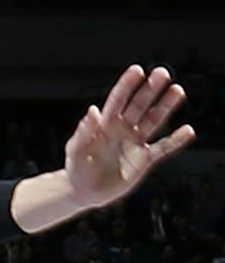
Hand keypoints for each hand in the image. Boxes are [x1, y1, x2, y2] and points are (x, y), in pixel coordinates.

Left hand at [62, 65, 194, 210]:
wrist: (83, 191)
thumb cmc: (76, 168)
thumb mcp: (75, 150)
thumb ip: (83, 132)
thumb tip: (92, 111)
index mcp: (105, 124)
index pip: (118, 100)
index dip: (127, 85)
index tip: (137, 70)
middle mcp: (123, 129)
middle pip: (140, 105)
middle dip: (151, 89)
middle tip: (162, 73)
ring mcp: (135, 143)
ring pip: (154, 120)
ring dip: (166, 106)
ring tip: (177, 90)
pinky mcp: (144, 160)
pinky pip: (163, 148)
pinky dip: (176, 141)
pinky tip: (188, 131)